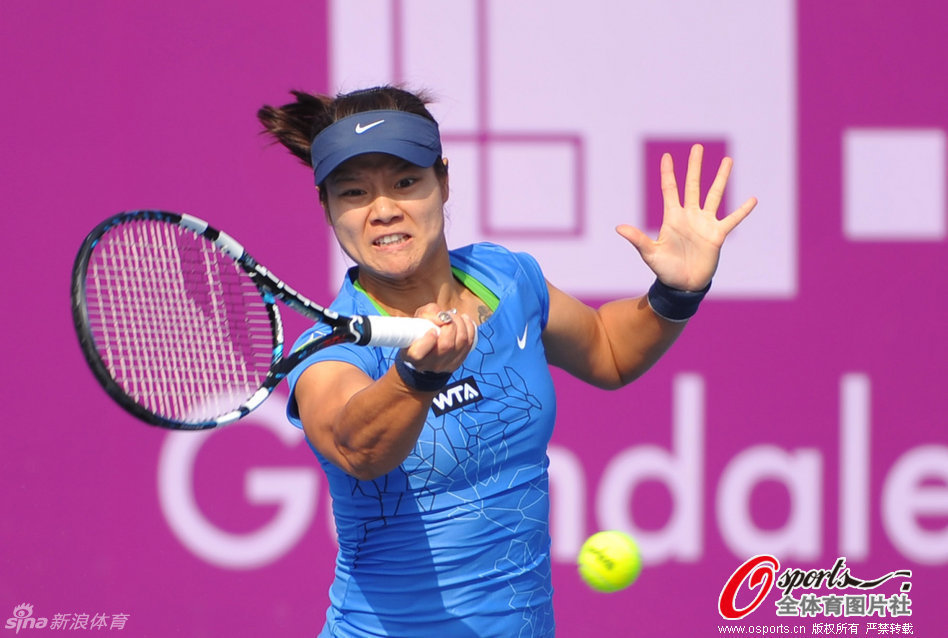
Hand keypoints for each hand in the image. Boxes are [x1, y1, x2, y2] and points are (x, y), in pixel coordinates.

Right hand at [401, 304, 476, 372]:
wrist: (427, 345)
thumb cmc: (421, 329)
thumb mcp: (419, 318)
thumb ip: (428, 314)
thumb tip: (442, 318)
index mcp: (412, 355)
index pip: (418, 353)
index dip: (428, 340)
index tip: (432, 329)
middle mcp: (428, 364)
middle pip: (446, 346)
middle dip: (451, 325)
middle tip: (448, 316)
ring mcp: (444, 366)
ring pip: (461, 343)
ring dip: (461, 324)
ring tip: (455, 316)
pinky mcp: (457, 363)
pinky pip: (469, 344)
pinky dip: (469, 328)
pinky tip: (464, 320)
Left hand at [616, 144, 756, 290]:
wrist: (683, 285)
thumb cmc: (665, 270)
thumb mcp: (650, 253)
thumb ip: (637, 239)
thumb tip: (618, 228)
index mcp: (672, 217)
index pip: (670, 189)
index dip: (668, 173)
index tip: (667, 156)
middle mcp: (689, 215)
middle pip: (693, 185)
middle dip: (695, 166)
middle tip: (697, 147)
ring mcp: (705, 223)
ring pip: (714, 195)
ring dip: (721, 178)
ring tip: (728, 160)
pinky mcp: (717, 235)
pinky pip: (732, 219)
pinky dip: (742, 210)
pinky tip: (753, 199)